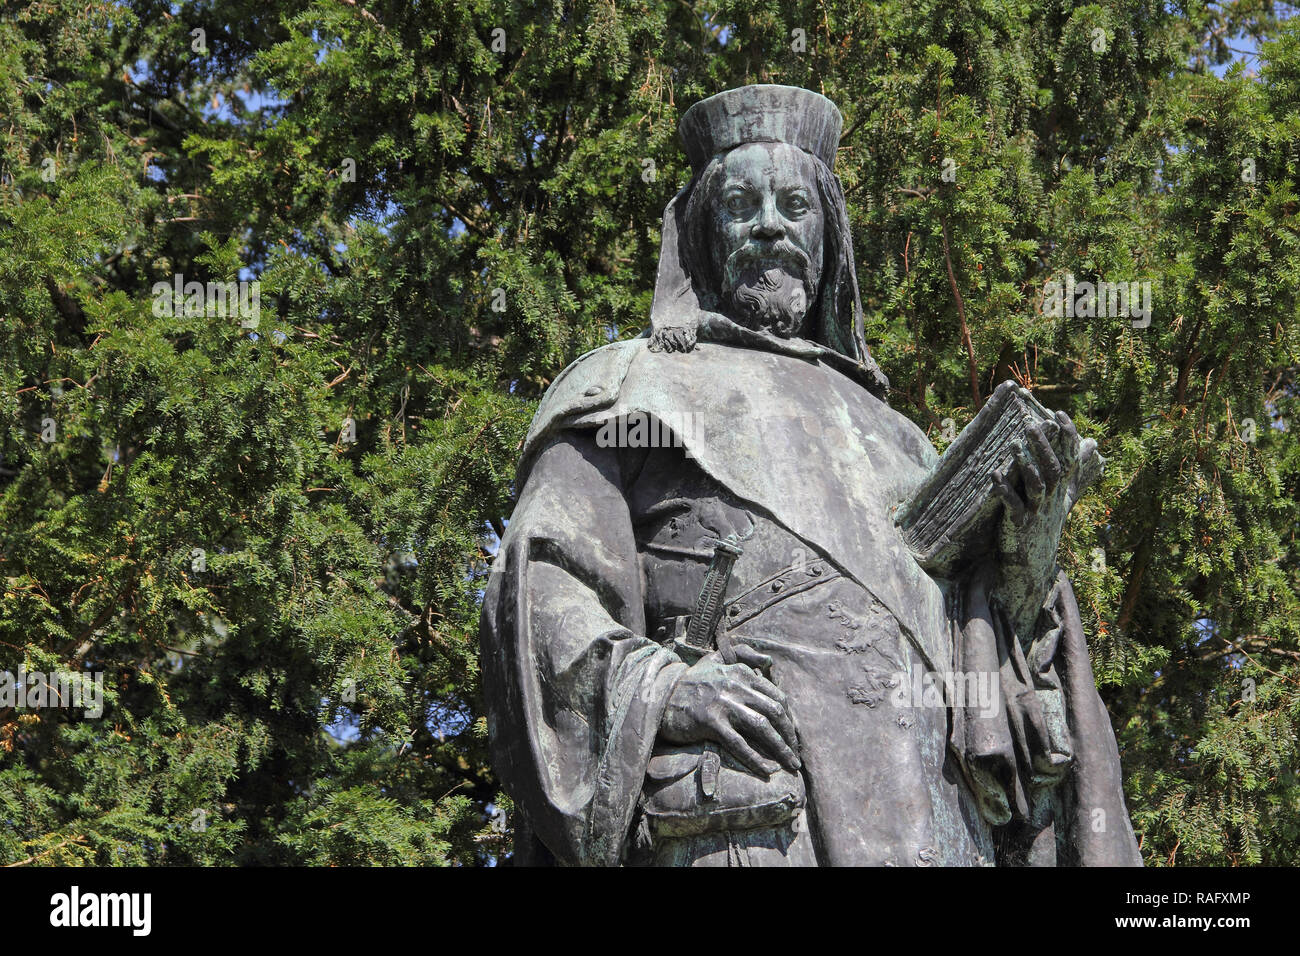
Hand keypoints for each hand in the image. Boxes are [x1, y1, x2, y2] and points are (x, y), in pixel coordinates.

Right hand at [659, 646, 800, 775]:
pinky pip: (739, 744)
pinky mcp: (710, 722)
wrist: (660, 695)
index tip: (792, 735)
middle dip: (790, 735)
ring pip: (761, 728)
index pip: (776, 696)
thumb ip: (743, 655)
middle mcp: (734, 685)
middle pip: (774, 712)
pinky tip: (766, 771)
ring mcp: (723, 704)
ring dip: (780, 749)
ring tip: (790, 765)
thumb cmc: (691, 680)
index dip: (789, 718)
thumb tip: (769, 661)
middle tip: (795, 753)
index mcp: (739, 672)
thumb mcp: (715, 659)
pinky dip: (755, 759)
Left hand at [990, 409, 1103, 634]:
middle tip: (1031, 424)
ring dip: (1025, 464)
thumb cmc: (1045, 520)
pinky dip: (1004, 491)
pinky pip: (1013, 505)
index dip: (1068, 436)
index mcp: (1061, 488)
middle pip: (1052, 467)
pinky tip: (994, 476)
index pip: (1070, 457)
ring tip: (1013, 444)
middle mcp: (1053, 498)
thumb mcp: (1061, 494)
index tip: (1061, 412)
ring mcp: (1037, 511)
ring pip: (1036, 485)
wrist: (1033, 560)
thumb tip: (1091, 444)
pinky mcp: (1020, 524)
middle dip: (1043, 446)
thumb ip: (1073, 468)